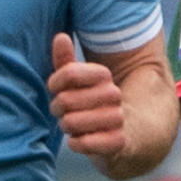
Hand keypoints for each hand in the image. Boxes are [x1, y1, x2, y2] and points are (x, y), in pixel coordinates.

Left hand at [47, 33, 126, 159]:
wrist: (125, 131)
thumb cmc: (91, 102)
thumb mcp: (77, 80)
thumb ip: (66, 60)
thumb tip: (60, 37)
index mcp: (103, 77)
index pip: (69, 73)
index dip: (55, 82)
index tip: (55, 88)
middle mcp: (113, 95)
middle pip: (66, 100)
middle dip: (58, 107)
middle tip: (62, 111)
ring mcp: (117, 119)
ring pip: (72, 122)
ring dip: (66, 125)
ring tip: (71, 124)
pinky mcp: (118, 142)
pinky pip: (85, 143)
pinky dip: (76, 143)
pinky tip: (78, 139)